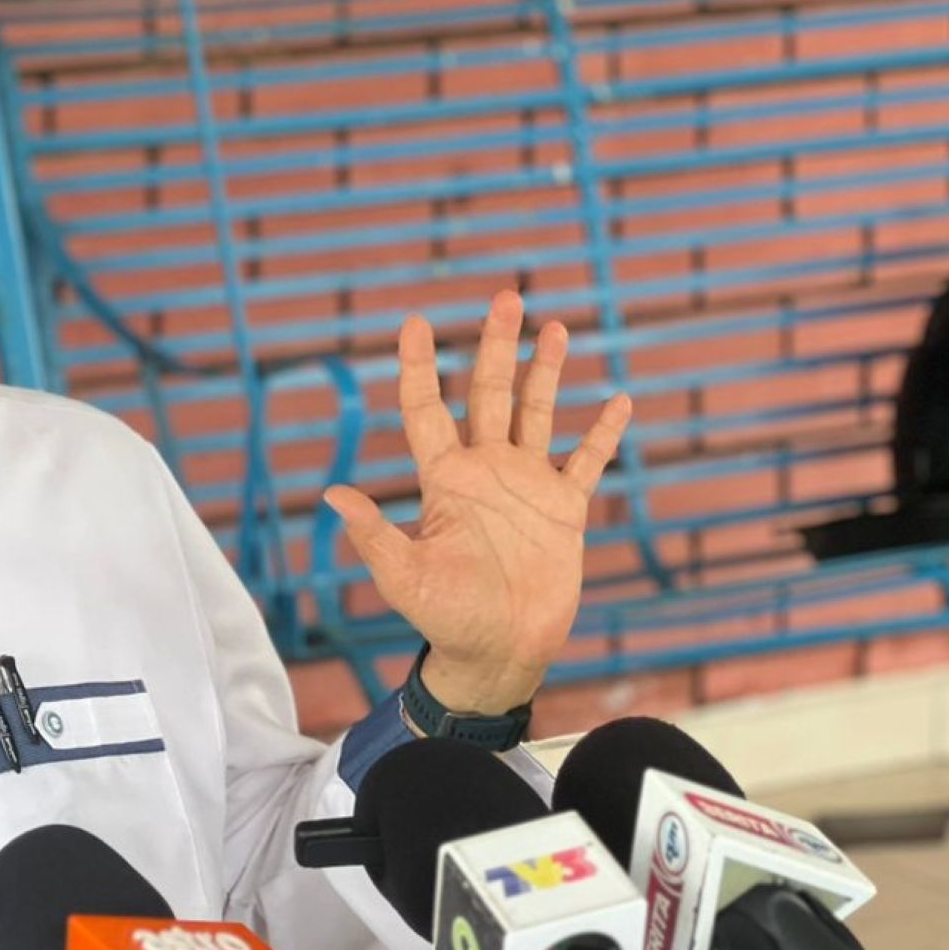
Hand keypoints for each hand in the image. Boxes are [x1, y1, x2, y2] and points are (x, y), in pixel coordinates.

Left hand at [323, 291, 630, 714]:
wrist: (497, 653)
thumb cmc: (443, 618)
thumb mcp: (404, 577)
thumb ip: (374, 534)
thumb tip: (331, 494)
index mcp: (443, 480)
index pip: (425, 409)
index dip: (420, 366)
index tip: (415, 321)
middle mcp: (484, 471)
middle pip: (488, 393)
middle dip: (494, 346)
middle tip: (504, 296)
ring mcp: (526, 485)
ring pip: (537, 413)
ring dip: (546, 372)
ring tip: (554, 328)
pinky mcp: (565, 508)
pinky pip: (587, 460)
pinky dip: (602, 432)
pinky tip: (617, 399)